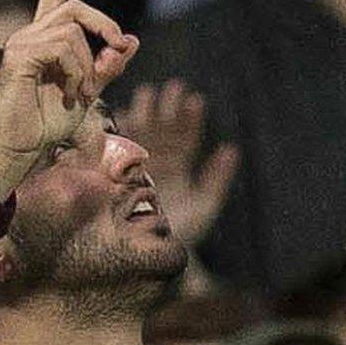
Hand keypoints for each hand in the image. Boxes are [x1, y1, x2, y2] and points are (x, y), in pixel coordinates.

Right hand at [0, 0, 138, 199]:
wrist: (21, 148)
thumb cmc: (48, 124)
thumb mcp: (88, 91)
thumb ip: (107, 67)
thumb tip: (130, 41)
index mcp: (43, 38)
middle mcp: (29, 34)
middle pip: (75, 6)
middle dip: (104, 25)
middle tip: (117, 51)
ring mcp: (21, 42)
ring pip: (73, 29)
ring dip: (89, 63)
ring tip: (82, 92)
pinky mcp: (19, 55)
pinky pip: (63, 47)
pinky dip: (77, 70)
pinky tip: (71, 92)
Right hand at [116, 80, 237, 249]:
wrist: (150, 257)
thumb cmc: (182, 233)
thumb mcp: (204, 205)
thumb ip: (217, 178)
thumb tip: (232, 148)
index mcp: (178, 166)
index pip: (185, 138)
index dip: (191, 119)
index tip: (195, 100)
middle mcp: (155, 162)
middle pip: (162, 129)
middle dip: (167, 108)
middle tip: (173, 87)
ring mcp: (133, 166)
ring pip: (140, 133)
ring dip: (144, 112)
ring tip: (149, 93)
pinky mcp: (113, 174)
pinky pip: (115, 149)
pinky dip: (118, 132)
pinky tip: (121, 114)